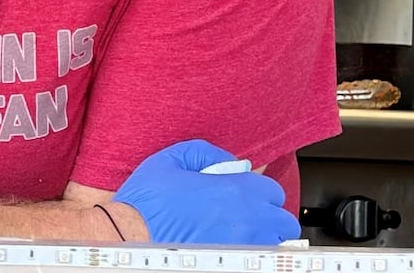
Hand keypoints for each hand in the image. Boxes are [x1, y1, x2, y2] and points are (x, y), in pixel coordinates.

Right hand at [112, 139, 300, 245]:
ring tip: (241, 233)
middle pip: (284, 221)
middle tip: (248, 215)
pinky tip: (231, 247)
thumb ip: (204, 152)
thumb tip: (230, 161)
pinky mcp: (233, 264)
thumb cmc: (146, 202)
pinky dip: (251, 253)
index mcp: (233, 191)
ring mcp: (243, 248)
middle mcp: (246, 221)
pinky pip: (258, 260)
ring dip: (265, 236)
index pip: (272, 191)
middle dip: (270, 216)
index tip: (244, 192)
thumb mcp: (169, 160)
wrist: (129, 238)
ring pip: (275, 244)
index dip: (258, 190)